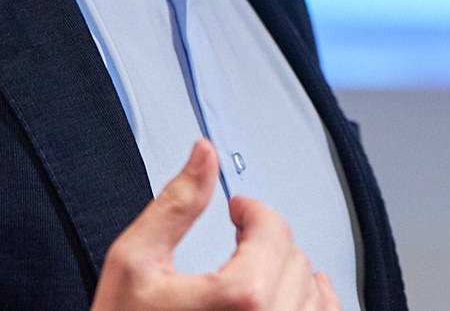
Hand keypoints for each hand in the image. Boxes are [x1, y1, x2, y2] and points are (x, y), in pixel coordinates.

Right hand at [93, 140, 341, 310]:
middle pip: (295, 260)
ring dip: (290, 275)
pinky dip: (315, 306)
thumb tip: (204, 155)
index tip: (238, 210)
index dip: (253, 211)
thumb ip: (176, 204)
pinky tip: (291, 299)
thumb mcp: (134, 263)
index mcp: (240, 300)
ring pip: (314, 295)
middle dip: (266, 243)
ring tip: (259, 271)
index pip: (272, 232)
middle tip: (238, 241)